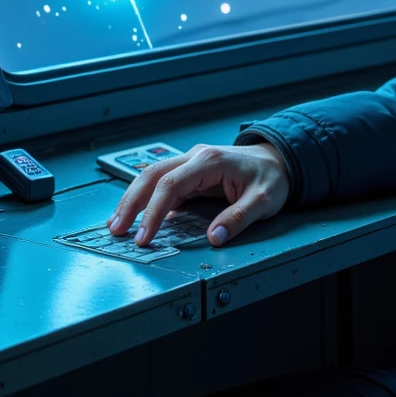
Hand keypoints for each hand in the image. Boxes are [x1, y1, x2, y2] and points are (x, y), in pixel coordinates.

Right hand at [108, 141, 289, 246]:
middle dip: (131, 203)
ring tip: (117, 224)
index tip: (144, 235)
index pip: (171, 184)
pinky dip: (145, 199)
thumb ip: (238, 219)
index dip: (154, 211)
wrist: (279, 160)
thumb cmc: (271, 177)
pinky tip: (136, 215)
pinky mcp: (190, 173)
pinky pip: (162, 183)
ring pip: (152, 177)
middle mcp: (195, 158)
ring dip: (133, 199)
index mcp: (210, 161)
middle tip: (117, 229)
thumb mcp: (263, 200)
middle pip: (152, 176)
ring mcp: (191, 163)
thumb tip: (213, 238)